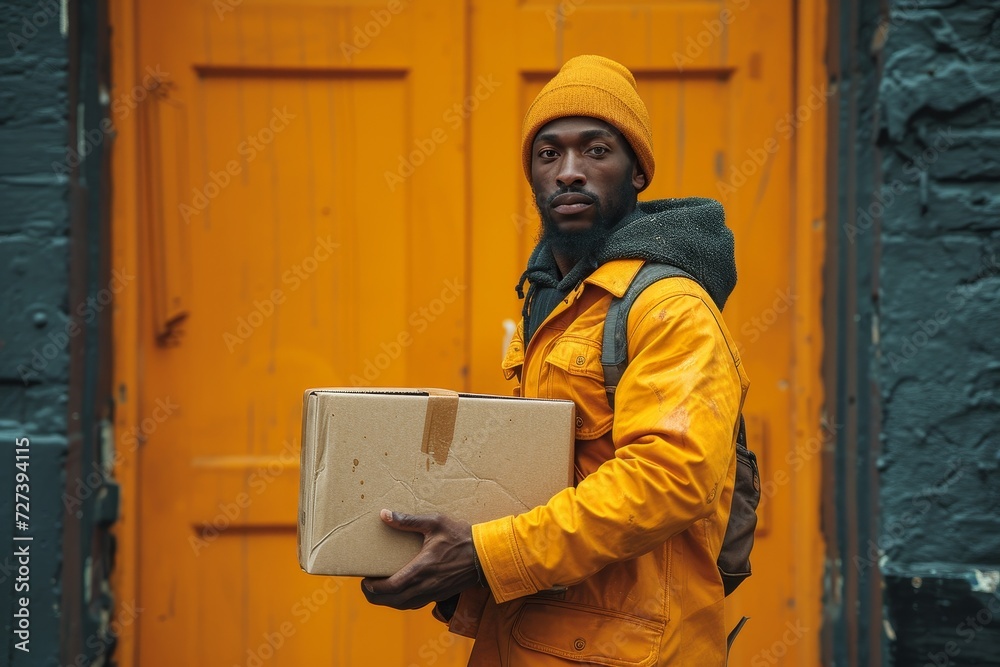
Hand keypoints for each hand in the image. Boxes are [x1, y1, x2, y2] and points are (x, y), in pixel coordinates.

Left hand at [361, 509, 480, 609]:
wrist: (488, 556)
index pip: (391, 586)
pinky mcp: (441, 594)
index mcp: (422, 568)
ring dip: (388, 601)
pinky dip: (402, 602)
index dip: (374, 587)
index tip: (364, 580)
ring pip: (404, 605)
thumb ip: (408, 520)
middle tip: (366, 587)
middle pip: (393, 600)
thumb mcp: (435, 522)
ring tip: (379, 591)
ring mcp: (434, 592)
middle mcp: (426, 585)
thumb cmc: (462, 537)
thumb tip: (385, 514)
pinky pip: (416, 604)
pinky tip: (400, 594)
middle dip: (376, 597)